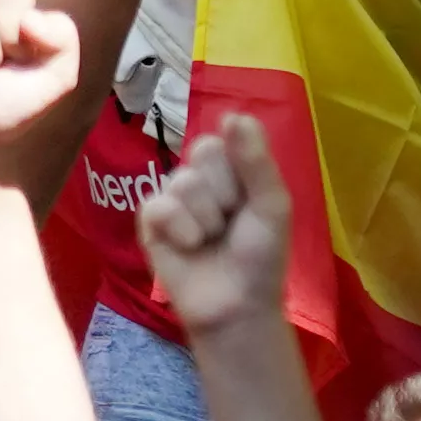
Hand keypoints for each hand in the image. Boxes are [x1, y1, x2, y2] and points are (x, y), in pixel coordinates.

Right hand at [135, 114, 290, 335]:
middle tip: (231, 223)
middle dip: (223, 194)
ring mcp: (172, 197)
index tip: (249, 198)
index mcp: (231, 170)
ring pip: (183, 182)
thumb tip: (234, 114)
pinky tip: (189, 248)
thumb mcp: (271, 207)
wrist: (236, 306)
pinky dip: (182, 231)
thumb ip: (255, 161)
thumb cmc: (261, 257)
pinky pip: (160, 206)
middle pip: (201, 153)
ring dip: (206, 220)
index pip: (223, 139)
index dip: (238, 169)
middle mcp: (199, 178)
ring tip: (211, 242)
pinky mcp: (148, 220)